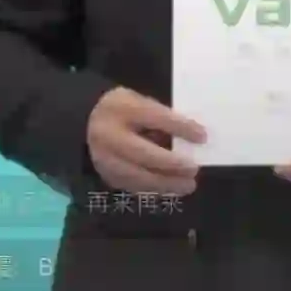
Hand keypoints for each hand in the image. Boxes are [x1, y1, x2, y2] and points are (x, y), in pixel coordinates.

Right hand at [86, 86, 206, 195]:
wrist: (88, 121)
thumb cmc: (124, 109)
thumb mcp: (140, 102)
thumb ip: (161, 117)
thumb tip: (191, 137)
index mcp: (122, 108)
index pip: (155, 118)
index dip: (180, 128)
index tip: (203, 137)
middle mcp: (109, 135)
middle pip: (143, 153)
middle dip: (171, 164)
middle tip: (194, 169)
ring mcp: (105, 159)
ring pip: (138, 176)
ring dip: (166, 183)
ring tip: (188, 185)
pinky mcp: (107, 176)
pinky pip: (134, 186)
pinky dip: (155, 188)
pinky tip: (171, 187)